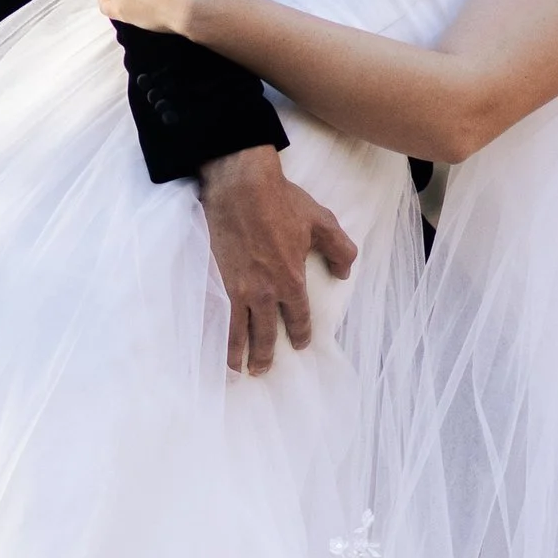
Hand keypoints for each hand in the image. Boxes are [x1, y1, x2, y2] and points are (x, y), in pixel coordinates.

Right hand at [197, 145, 356, 374]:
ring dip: (236, 352)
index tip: (300, 344)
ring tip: (235, 368)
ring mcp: (235, 288)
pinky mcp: (214, 279)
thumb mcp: (322, 222)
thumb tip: (345, 273)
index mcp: (290, 281)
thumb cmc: (282, 202)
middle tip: (261, 370)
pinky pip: (215, 314)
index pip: (297, 317)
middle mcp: (263, 292)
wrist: (239, 187)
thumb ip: (340, 250)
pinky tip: (212, 341)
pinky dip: (214, 333)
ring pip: (235, 330)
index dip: (300, 333)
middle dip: (263, 354)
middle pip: (264, 333)